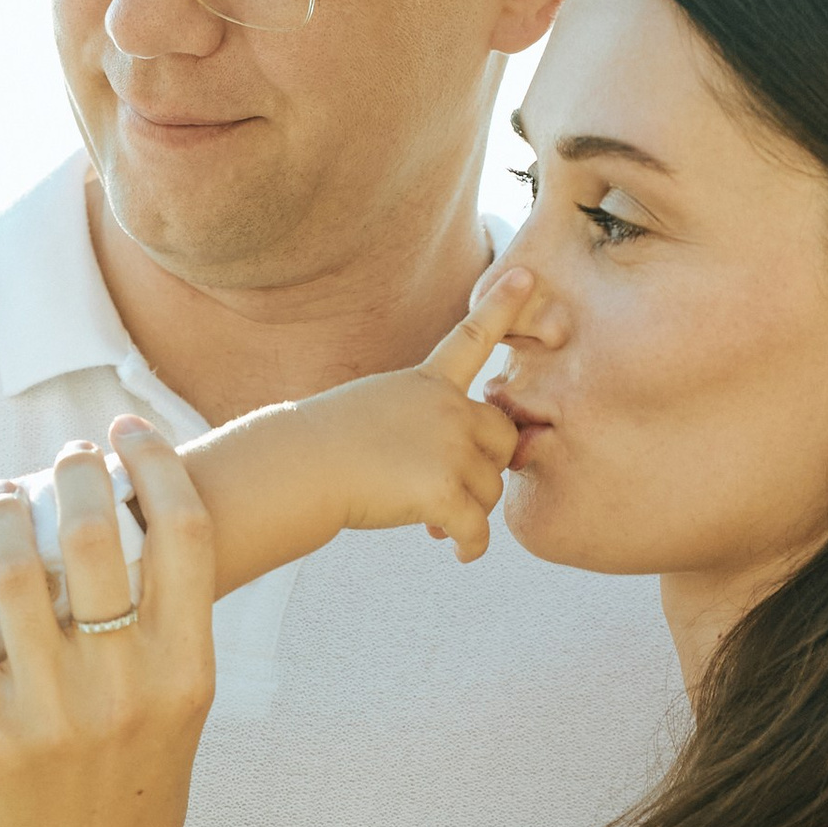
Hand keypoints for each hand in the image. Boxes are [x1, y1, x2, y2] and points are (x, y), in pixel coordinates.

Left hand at [0, 425, 215, 826]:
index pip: (184, 533)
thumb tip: (133, 523)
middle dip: (70, 473)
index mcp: (187, 673)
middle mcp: (127, 688)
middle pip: (95, 534)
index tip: (125, 431)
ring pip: (14, 566)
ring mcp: (54, 714)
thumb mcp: (179, 716)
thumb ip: (166, 631)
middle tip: (55, 459)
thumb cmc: (130, 796)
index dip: (155, 463)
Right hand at [314, 271, 526, 561]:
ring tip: (433, 521)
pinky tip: (459, 552)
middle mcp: (447, 408)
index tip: (528, 275)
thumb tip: (461, 471)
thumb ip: (424, 423)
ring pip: (490, 489)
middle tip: (454, 489)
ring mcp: (448, 448)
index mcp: (427, 382)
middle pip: (502, 439)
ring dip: (469, 510)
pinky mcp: (443, 491)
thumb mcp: (376, 409)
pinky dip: (472, 545)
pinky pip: (478, 528)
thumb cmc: (324, 447)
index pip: (472, 337)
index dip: (502, 306)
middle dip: (486, 469)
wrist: (299, 469)